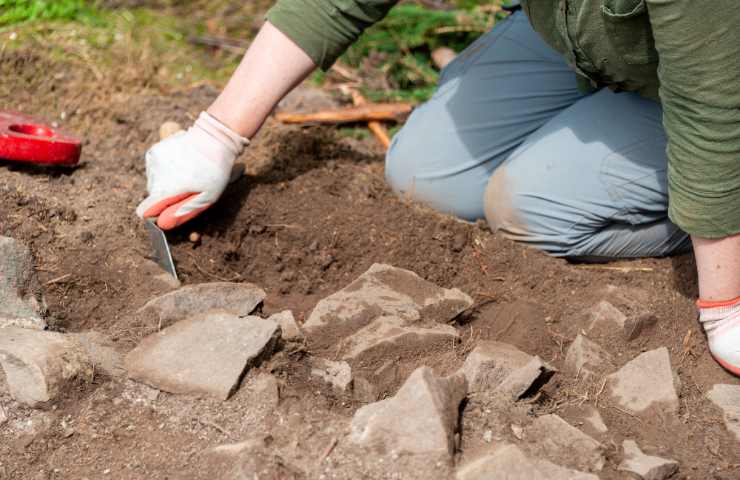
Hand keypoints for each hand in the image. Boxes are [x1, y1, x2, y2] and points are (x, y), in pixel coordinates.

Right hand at [135, 112, 248, 229]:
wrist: (213, 138)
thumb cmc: (214, 171)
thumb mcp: (207, 197)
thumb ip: (183, 212)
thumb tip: (162, 224)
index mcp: (167, 189)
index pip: (145, 211)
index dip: (156, 215)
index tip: (168, 212)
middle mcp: (155, 175)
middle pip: (153, 196)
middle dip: (167, 197)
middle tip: (188, 189)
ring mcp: (153, 162)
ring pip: (154, 182)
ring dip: (166, 183)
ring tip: (186, 174)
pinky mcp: (154, 151)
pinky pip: (154, 169)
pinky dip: (164, 170)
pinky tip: (180, 164)